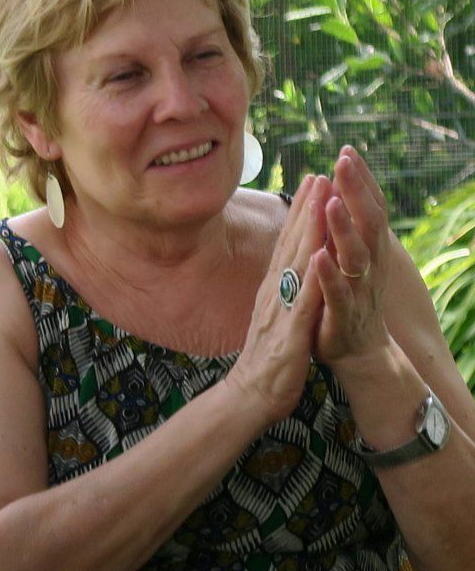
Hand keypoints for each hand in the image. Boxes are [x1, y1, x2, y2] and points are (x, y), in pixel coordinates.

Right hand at [226, 170, 326, 424]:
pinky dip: (312, 273)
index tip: (312, 185)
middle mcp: (274, 293)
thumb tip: (285, 275)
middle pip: (291, 244)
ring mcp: (280, 309)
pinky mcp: (290, 330)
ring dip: (309, 228)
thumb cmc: (264, 362)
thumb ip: (280, 296)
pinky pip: (304, 298)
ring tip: (320, 198)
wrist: (249, 396)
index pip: (287, 245)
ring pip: (297, 262)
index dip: (301, 214)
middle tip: (319, 175)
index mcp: (273, 291)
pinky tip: (321, 253)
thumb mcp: (273, 320)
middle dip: (307, 208)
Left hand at [309, 146, 396, 367]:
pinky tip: (318, 257)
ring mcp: (357, 290)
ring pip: (354, 255)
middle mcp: (368, 266)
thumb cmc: (346, 300)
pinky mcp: (341, 316)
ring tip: (331, 200)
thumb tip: (336, 193)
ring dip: (343, 227)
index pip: (366, 208)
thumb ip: (344, 231)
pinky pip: (336, 294)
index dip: (359, 181)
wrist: (357, 352)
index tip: (347, 149)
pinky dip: (328, 275)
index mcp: (367, 251)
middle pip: (366, 222)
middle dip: (355, 191)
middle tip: (344, 160)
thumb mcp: (347, 261)